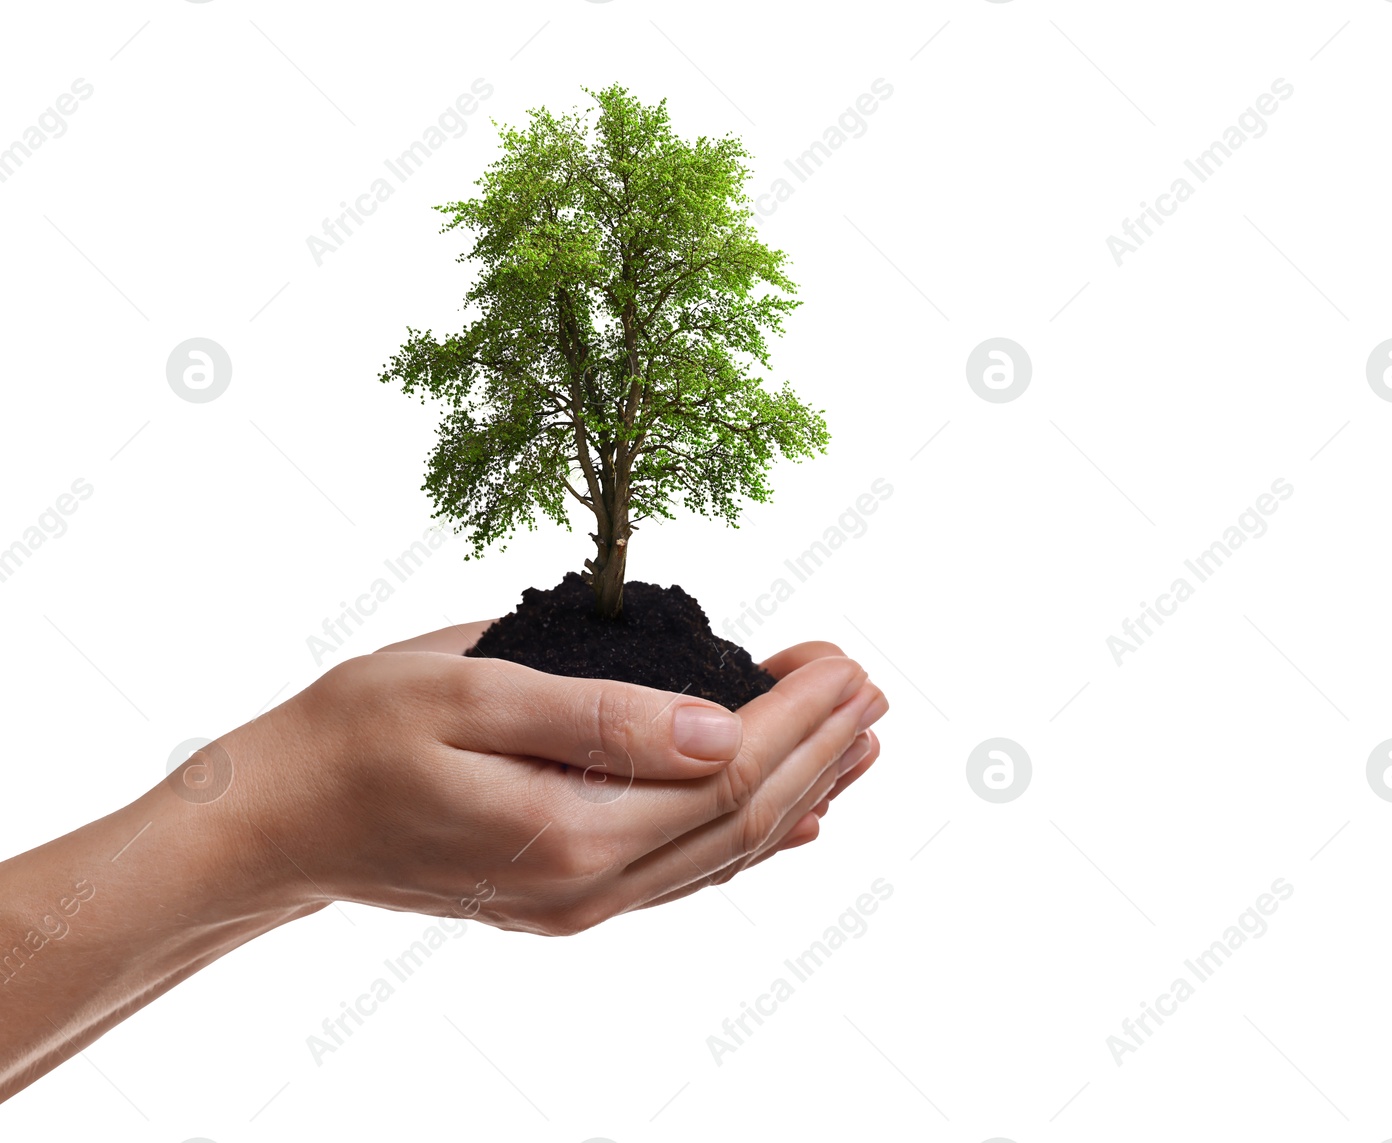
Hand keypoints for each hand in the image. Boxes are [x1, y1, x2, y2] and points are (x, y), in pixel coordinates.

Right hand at [213, 623, 888, 934]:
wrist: (280, 820)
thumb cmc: (358, 734)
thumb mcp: (471, 693)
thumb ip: (601, 714)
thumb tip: (722, 726)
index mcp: (573, 833)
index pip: (730, 777)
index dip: (800, 718)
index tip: (844, 658)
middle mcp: (589, 888)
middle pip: (744, 820)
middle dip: (819, 748)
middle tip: (873, 685)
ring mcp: (579, 903)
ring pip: (725, 852)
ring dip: (803, 791)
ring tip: (859, 740)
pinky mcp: (566, 897)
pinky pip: (686, 874)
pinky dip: (751, 840)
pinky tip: (797, 820)